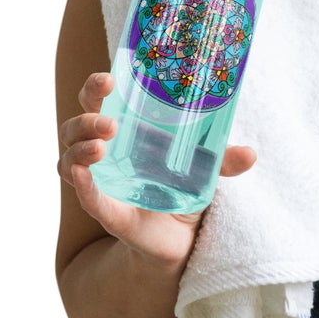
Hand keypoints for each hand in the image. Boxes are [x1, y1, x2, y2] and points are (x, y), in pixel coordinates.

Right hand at [56, 71, 257, 271]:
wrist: (182, 238)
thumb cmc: (184, 189)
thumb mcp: (207, 170)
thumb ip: (224, 160)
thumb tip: (250, 154)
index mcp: (125, 131)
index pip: (97, 100)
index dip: (96, 86)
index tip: (109, 79)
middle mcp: (105, 152)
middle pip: (75, 126)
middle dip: (88, 118)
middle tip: (111, 124)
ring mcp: (100, 181)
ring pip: (69, 158)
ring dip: (81, 149)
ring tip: (102, 148)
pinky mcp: (105, 211)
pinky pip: (84, 195)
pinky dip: (81, 184)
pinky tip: (83, 173)